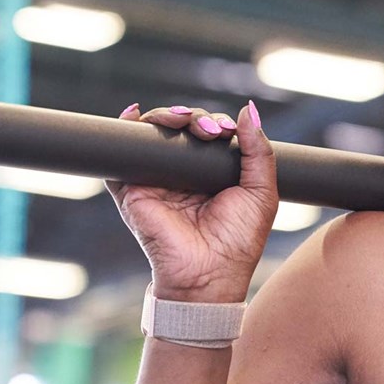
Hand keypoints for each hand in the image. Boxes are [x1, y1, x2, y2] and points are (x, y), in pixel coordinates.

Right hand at [106, 102, 277, 303]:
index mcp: (212, 173)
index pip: (208, 133)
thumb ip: (258, 151)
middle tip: (209, 130)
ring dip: (165, 116)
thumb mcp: (261, 191)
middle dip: (194, 117)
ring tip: (181, 120)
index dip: (215, 123)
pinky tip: (133, 114)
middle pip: (181, 128)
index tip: (226, 131)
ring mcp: (157, 180)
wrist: (210, 273)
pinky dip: (124, 131)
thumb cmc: (239, 240)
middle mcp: (183, 174)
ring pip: (154, 134)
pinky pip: (121, 157)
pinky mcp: (133, 190)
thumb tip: (248, 110)